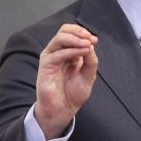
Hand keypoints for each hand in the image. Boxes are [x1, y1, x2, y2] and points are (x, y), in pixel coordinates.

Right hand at [34, 24, 97, 138]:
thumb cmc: (73, 93)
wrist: (63, 109)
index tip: (95, 40)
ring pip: (60, 38)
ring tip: (87, 45)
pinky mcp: (45, 65)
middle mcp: (58, 52)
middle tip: (90, 39)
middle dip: (79, 32)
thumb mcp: (88, 75)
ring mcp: (51, 57)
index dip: (84, 33)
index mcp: (68, 52)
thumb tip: (90, 44)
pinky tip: (81, 53)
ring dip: (75, 39)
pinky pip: (57, 53)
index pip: (72, 33)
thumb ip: (91, 60)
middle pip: (64, 31)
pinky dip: (71, 50)